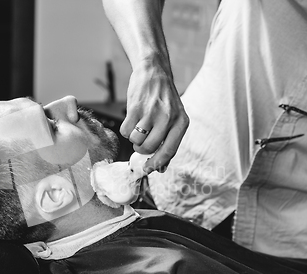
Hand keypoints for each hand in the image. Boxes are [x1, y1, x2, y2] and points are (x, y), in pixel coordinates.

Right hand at [122, 59, 188, 173]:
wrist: (154, 72)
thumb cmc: (164, 100)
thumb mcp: (174, 119)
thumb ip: (169, 142)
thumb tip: (160, 169)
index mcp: (181, 123)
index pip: (169, 151)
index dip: (156, 164)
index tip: (148, 169)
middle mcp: (168, 118)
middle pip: (148, 148)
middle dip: (141, 149)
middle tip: (140, 140)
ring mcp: (151, 112)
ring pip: (135, 140)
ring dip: (133, 138)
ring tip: (138, 126)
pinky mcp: (135, 107)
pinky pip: (125, 130)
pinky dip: (125, 129)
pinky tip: (132, 119)